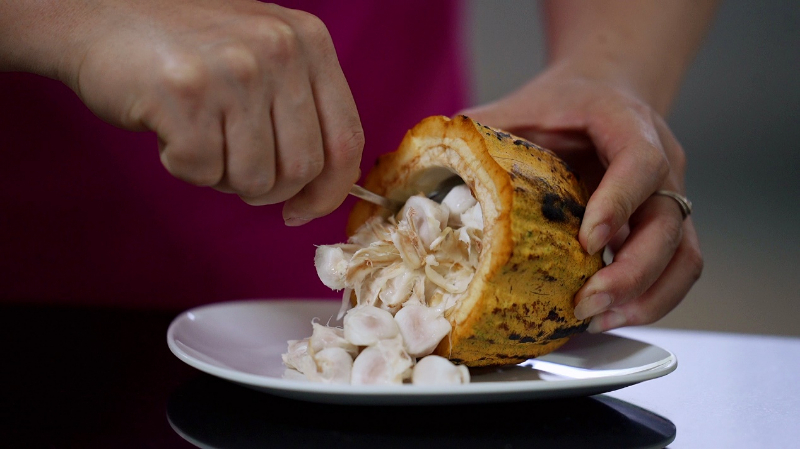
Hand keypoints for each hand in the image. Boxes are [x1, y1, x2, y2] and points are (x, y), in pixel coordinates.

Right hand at [61, 0, 363, 223]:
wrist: (100, 13)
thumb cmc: (188, 50)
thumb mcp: (264, 56)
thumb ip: (301, 109)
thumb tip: (325, 189)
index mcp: (309, 42)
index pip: (346, 140)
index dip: (329, 191)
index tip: (302, 210)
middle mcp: (279, 50)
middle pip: (302, 169)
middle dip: (267, 189)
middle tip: (232, 167)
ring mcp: (234, 71)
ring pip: (254, 180)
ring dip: (221, 177)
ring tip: (199, 135)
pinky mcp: (186, 94)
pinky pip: (202, 172)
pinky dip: (183, 167)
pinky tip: (170, 130)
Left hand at [460, 64, 702, 331]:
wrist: (602, 94)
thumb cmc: (558, 104)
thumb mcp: (515, 107)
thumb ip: (477, 132)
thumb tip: (416, 166)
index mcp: (625, 122)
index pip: (639, 161)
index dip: (618, 202)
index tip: (587, 238)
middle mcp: (661, 162)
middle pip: (668, 222)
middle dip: (629, 271)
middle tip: (584, 302)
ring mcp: (668, 197)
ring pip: (682, 256)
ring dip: (644, 297)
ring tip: (597, 321)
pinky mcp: (664, 227)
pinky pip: (677, 271)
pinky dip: (648, 301)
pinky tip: (609, 317)